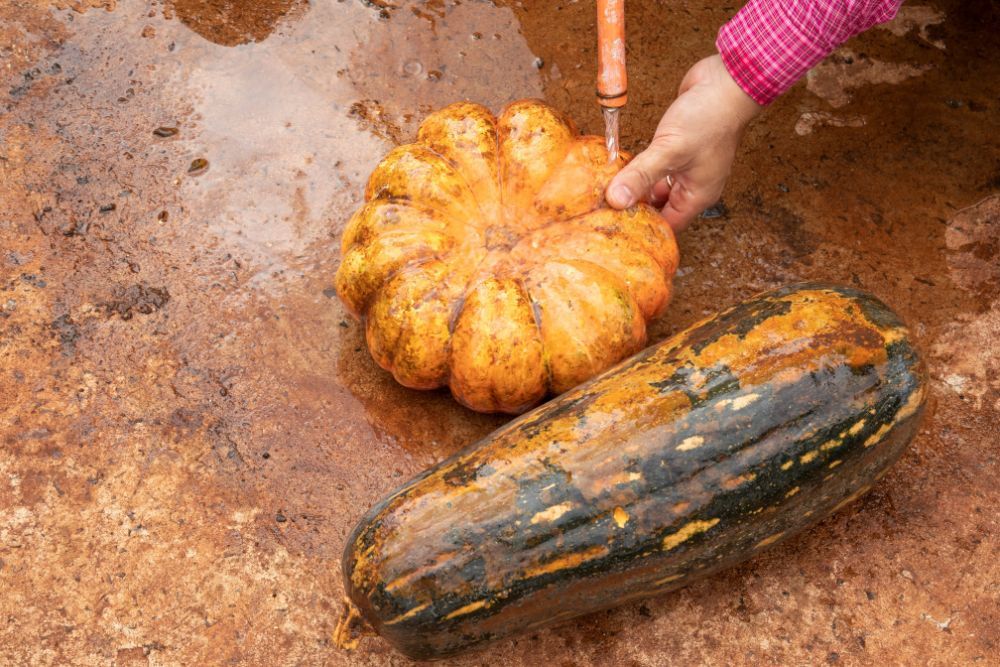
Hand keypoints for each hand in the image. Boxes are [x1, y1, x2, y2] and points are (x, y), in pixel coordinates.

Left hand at [606, 54, 761, 231]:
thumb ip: (641, 175)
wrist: (728, 80)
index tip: (616, 226)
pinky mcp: (679, 148)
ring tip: (608, 190)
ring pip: (656, 186)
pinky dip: (641, 168)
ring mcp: (687, 166)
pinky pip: (657, 166)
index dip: (644, 229)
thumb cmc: (709, 117)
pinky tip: (622, 167)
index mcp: (697, 195)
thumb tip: (615, 200)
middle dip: (636, 208)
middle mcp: (693, 184)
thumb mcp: (669, 150)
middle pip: (660, 208)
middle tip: (606, 209)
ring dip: (636, 186)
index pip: (667, 225)